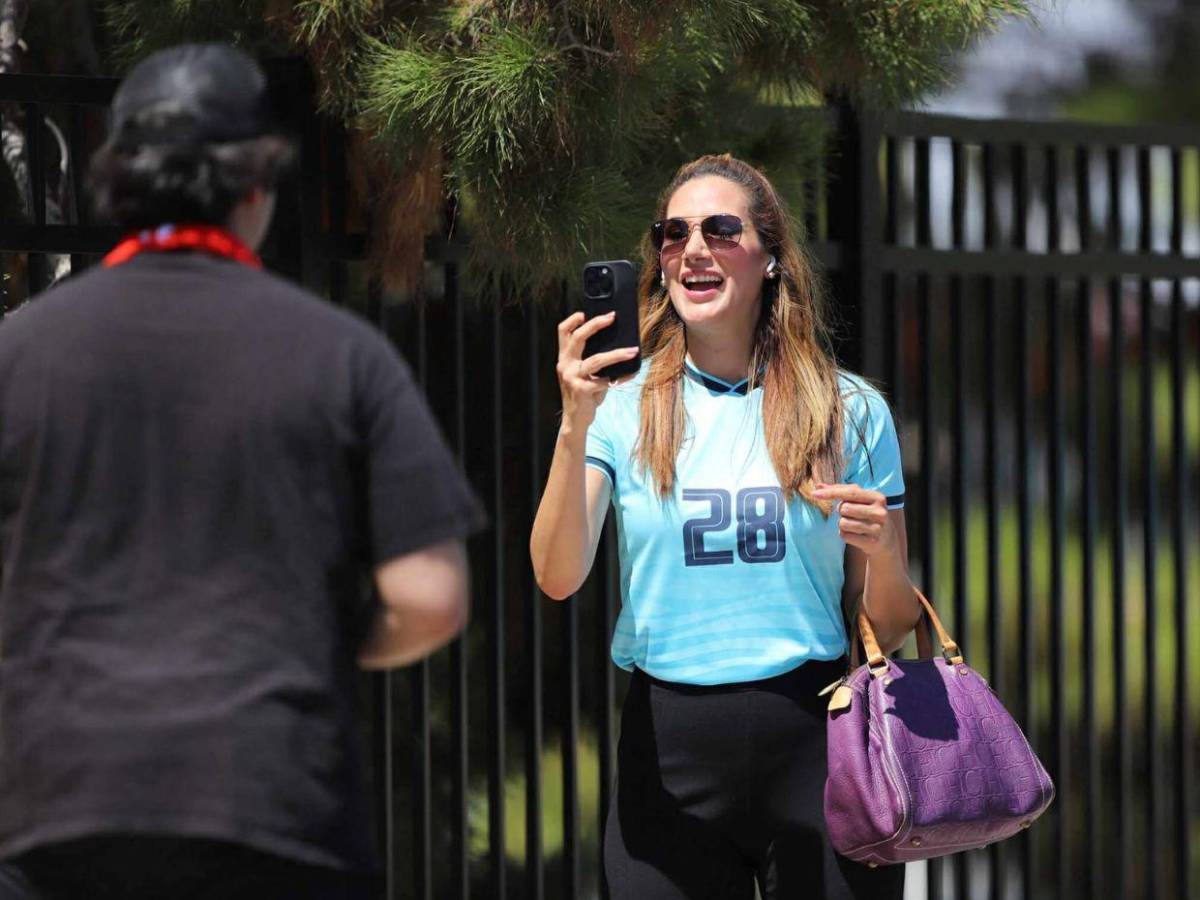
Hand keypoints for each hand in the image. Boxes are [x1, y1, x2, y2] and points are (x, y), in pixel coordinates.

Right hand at [555, 311, 637, 433]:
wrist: (576, 419)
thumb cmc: (585, 394)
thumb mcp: (586, 374)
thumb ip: (596, 360)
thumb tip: (622, 345)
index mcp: (565, 358)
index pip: (563, 332)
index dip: (573, 320)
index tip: (585, 312)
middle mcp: (565, 365)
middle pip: (577, 338)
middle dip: (596, 324)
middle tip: (612, 317)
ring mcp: (572, 377)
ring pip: (596, 360)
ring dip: (617, 354)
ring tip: (632, 351)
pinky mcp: (581, 390)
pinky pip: (604, 381)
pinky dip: (620, 378)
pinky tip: (630, 375)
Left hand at [812, 483, 897, 556]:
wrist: (886, 539)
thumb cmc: (867, 514)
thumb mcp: (860, 500)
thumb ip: (840, 490)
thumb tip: (818, 485)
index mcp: (878, 497)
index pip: (850, 492)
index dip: (831, 492)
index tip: (814, 493)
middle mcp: (880, 512)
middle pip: (844, 508)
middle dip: (841, 511)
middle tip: (851, 514)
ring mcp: (877, 528)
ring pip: (843, 523)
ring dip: (842, 524)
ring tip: (854, 525)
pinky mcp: (871, 542)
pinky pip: (845, 536)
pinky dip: (845, 534)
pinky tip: (855, 534)